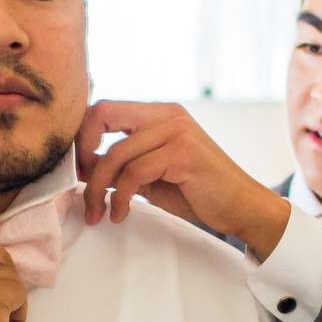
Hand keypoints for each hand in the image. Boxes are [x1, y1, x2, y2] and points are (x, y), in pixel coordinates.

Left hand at [76, 100, 292, 259]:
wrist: (242, 208)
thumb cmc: (199, 193)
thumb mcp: (153, 176)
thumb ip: (123, 166)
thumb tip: (83, 168)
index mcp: (160, 113)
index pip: (105, 108)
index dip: (83, 136)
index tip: (78, 169)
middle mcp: (168, 115)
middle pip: (103, 114)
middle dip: (83, 151)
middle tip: (80, 185)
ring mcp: (176, 131)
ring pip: (115, 153)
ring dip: (98, 189)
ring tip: (99, 213)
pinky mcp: (183, 154)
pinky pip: (134, 173)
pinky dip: (119, 198)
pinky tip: (121, 214)